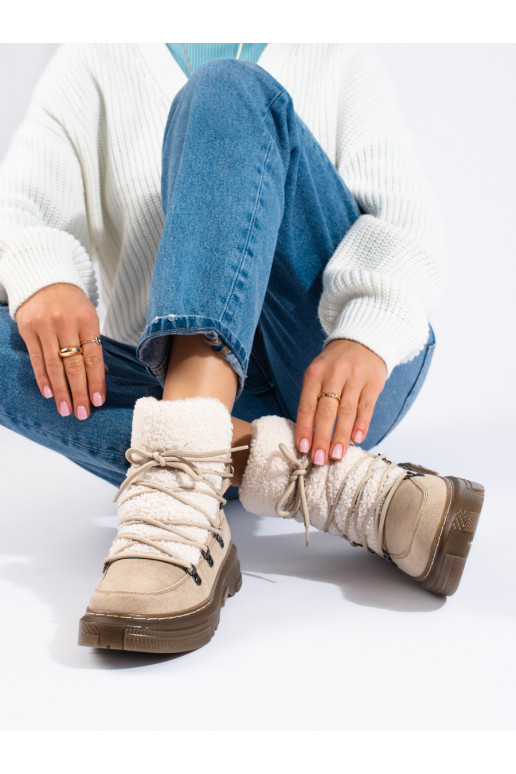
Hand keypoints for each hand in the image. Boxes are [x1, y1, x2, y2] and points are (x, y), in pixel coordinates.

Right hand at [15, 283, 107, 419]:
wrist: (44, 280)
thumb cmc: (72, 304)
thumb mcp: (88, 319)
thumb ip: (94, 346)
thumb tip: (102, 376)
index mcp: (87, 320)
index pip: (93, 357)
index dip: (96, 381)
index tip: (98, 402)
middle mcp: (66, 322)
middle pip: (74, 364)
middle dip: (79, 392)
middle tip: (82, 413)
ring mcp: (45, 325)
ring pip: (54, 365)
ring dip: (61, 391)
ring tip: (66, 409)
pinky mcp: (28, 329)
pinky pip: (37, 359)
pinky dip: (43, 378)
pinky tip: (49, 393)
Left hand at [295, 339, 386, 464]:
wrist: (363, 340)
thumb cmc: (335, 365)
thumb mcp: (318, 373)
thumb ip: (313, 399)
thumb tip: (309, 435)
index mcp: (315, 373)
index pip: (307, 405)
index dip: (304, 428)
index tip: (303, 448)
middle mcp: (334, 374)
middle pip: (326, 410)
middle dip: (321, 437)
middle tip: (318, 459)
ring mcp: (355, 378)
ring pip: (347, 411)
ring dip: (341, 436)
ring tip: (337, 455)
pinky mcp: (373, 383)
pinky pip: (366, 407)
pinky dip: (361, 424)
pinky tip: (357, 439)